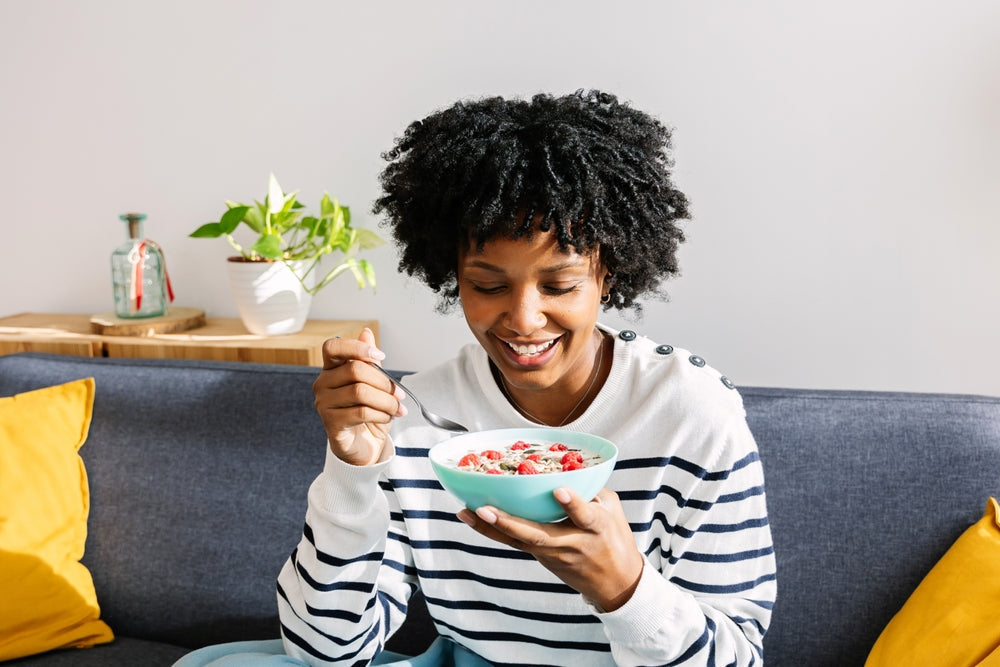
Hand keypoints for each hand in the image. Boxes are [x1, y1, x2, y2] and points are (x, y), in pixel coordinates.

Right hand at [313, 327, 406, 465]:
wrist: (363, 445)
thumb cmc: (367, 412)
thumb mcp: (373, 384)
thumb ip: (368, 360)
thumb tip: (366, 332)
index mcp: (331, 369)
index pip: (333, 347)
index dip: (357, 348)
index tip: (380, 358)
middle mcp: (322, 384)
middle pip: (355, 370)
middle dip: (384, 382)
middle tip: (399, 394)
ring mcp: (323, 404)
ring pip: (360, 392)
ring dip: (386, 401)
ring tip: (397, 409)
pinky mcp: (331, 423)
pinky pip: (360, 412)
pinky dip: (381, 414)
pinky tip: (388, 418)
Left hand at [457, 487, 643, 611]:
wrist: (616, 584)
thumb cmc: (615, 540)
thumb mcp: (613, 510)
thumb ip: (591, 488)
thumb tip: (565, 464)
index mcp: (596, 528)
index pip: (585, 516)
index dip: (572, 504)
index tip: (559, 490)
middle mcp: (571, 543)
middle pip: (537, 535)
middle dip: (510, 522)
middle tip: (486, 508)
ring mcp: (552, 554)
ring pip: (518, 541)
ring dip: (491, 528)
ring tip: (466, 512)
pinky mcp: (541, 558)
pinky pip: (515, 543)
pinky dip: (493, 531)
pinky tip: (472, 518)